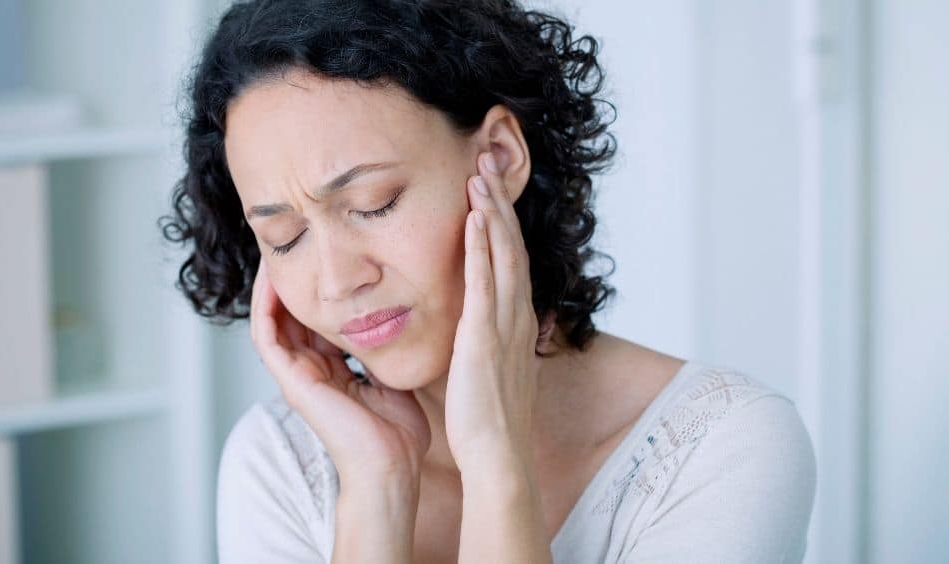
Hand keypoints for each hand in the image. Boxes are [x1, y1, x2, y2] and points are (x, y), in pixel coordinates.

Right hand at [250, 260, 430, 480]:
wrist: (392, 466)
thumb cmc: (399, 433)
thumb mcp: (393, 375)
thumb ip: (387, 349)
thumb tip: (400, 318)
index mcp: (334, 369)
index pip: (317, 319)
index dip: (318, 287)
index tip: (326, 255)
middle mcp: (311, 369)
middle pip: (292, 314)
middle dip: (293, 278)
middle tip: (296, 241)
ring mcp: (298, 376)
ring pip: (273, 319)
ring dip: (272, 285)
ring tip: (277, 250)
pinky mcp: (292, 381)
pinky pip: (267, 336)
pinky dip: (266, 306)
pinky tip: (272, 279)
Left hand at [444, 151, 542, 473]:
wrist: (497, 456)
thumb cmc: (490, 419)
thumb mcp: (491, 369)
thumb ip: (485, 341)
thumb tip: (474, 327)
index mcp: (517, 324)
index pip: (512, 262)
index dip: (503, 224)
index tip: (489, 192)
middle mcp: (517, 317)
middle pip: (512, 247)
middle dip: (500, 203)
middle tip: (487, 163)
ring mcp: (504, 325)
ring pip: (503, 255)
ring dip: (493, 212)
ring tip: (480, 174)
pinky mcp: (484, 337)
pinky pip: (484, 282)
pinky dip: (482, 247)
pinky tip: (475, 217)